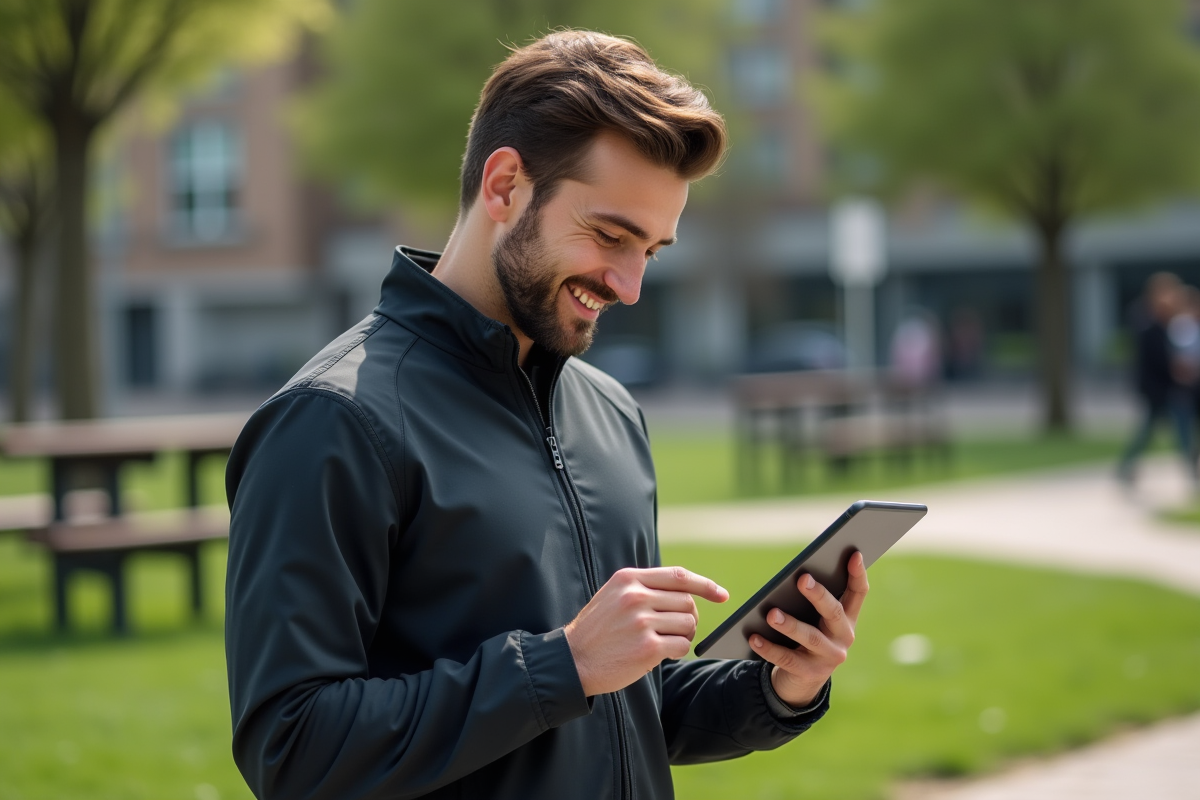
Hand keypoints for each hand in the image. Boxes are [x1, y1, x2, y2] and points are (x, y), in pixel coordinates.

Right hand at [564, 566, 728, 695]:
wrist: (573, 661)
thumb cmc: (597, 630)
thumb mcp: (613, 595)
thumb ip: (644, 587)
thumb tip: (686, 589)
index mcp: (628, 579)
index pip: (678, 576)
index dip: (704, 585)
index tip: (721, 595)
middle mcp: (635, 597)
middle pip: (687, 602)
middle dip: (690, 617)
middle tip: (677, 629)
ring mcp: (641, 622)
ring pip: (688, 623)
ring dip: (684, 635)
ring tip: (666, 641)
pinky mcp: (647, 648)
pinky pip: (682, 645)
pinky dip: (678, 650)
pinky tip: (662, 653)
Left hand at [750, 551, 868, 706]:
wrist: (801, 680)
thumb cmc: (806, 637)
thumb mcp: (814, 618)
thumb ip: (812, 600)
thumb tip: (796, 576)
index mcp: (847, 618)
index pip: (858, 593)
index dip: (858, 573)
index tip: (854, 553)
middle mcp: (844, 637)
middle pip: (833, 612)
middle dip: (818, 595)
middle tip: (802, 579)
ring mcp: (829, 657)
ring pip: (810, 637)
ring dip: (790, 625)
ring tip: (770, 614)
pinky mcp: (810, 673)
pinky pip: (787, 659)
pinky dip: (769, 648)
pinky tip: (754, 637)